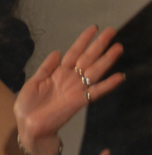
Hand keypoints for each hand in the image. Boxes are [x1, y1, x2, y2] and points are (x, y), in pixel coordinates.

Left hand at [13, 26, 122, 144]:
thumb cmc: (28, 105)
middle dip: (100, 45)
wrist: (29, 126)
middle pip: (88, 58)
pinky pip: (97, 91)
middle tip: (112, 31)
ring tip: (119, 48)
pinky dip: (108, 85)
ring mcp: (77, 88)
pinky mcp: (80, 101)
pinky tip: (119, 77)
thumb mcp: (33, 82)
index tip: (94, 28)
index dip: (84, 40)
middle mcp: (71, 78)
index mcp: (59, 72)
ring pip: (95, 71)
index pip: (74, 52)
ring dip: (107, 60)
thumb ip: (46, 67)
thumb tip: (58, 51)